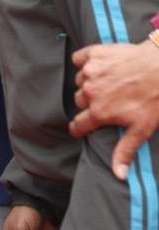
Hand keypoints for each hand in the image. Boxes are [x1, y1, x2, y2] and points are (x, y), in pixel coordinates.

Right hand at [70, 40, 158, 178]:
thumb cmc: (155, 100)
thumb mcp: (142, 129)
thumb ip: (125, 150)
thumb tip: (118, 174)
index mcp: (99, 112)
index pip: (78, 124)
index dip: (79, 129)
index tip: (81, 128)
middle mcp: (90, 92)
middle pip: (80, 102)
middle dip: (90, 104)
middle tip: (107, 102)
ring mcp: (90, 73)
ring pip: (80, 82)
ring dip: (89, 84)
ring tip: (108, 84)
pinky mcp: (93, 55)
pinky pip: (79, 60)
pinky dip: (85, 63)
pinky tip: (98, 66)